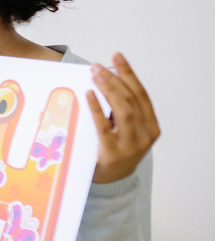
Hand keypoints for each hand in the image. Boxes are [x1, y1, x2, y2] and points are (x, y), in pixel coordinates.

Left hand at [88, 53, 159, 183]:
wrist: (111, 183)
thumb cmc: (115, 151)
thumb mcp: (123, 130)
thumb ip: (119, 111)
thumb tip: (103, 80)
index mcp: (151, 127)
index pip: (141, 94)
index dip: (129, 73)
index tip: (117, 57)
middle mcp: (145, 135)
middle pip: (131, 100)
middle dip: (115, 79)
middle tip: (98, 66)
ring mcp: (130, 145)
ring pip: (123, 110)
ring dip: (109, 89)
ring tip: (95, 75)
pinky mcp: (112, 154)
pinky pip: (104, 126)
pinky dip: (97, 108)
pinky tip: (89, 95)